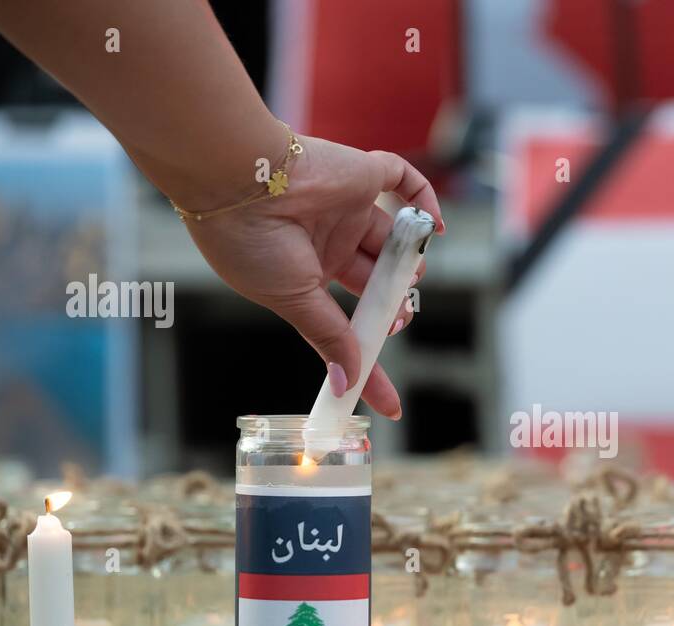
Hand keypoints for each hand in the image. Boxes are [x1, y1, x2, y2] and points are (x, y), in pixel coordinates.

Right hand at [181, 133, 443, 418]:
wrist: (238, 179)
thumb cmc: (250, 242)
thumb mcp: (292, 299)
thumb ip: (328, 337)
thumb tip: (348, 384)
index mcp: (306, 275)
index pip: (348, 323)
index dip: (369, 360)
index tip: (389, 404)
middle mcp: (329, 242)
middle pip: (378, 283)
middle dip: (394, 306)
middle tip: (399, 318)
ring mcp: (349, 209)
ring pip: (395, 241)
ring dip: (411, 264)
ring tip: (406, 275)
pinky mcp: (363, 174)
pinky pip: (405, 182)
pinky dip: (426, 202)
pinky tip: (436, 227)